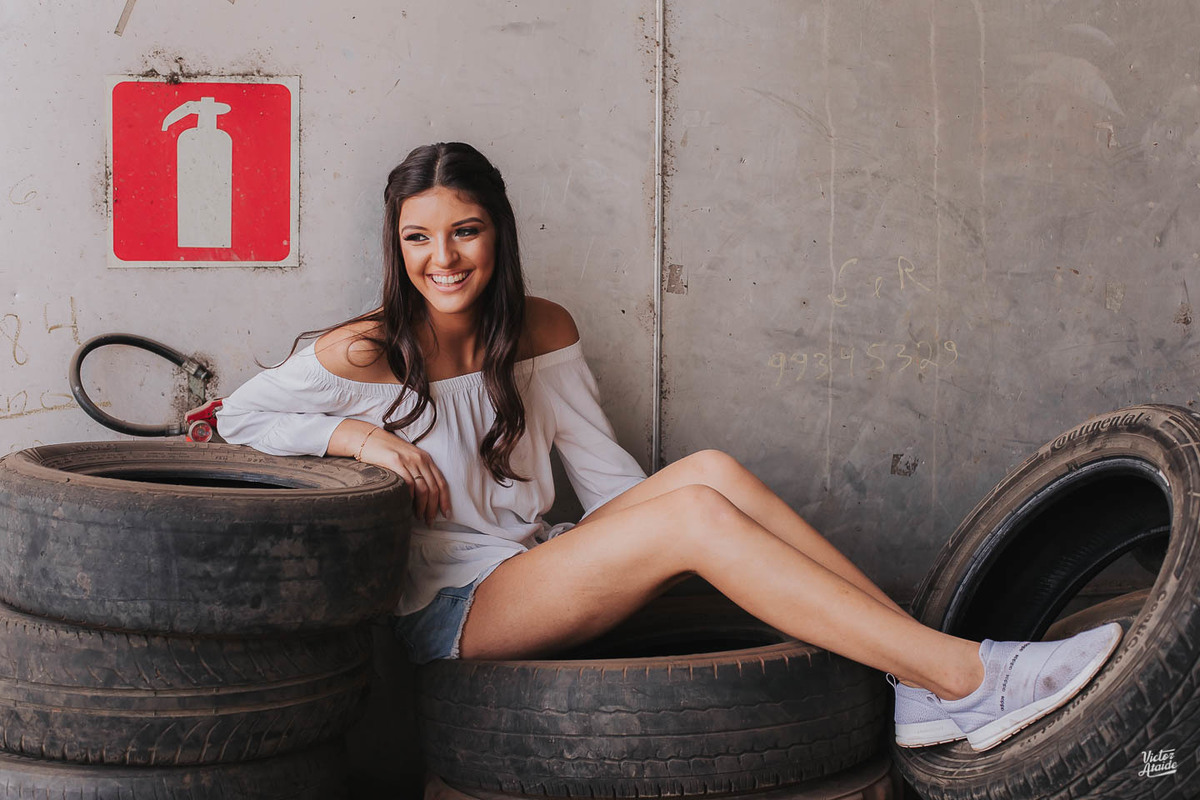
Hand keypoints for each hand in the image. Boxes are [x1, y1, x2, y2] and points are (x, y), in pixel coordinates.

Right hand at [335, 422, 450, 524]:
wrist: (367, 438)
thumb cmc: (385, 452)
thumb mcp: (407, 459)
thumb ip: (416, 472)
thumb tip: (422, 497)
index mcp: (425, 459)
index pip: (441, 482)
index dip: (445, 500)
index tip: (446, 514)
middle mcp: (420, 459)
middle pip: (434, 488)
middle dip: (433, 508)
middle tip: (430, 521)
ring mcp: (408, 460)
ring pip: (423, 488)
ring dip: (423, 506)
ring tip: (419, 517)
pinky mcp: (395, 462)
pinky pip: (408, 483)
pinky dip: (410, 497)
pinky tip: (408, 506)